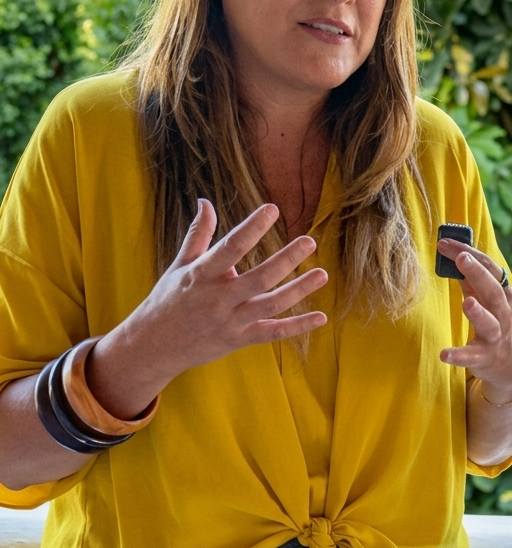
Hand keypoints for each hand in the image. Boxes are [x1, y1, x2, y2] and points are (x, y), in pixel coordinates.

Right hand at [114, 199, 327, 387]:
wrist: (153, 346)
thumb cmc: (168, 299)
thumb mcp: (180, 265)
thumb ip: (198, 234)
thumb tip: (205, 201)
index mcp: (201, 274)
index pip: (231, 247)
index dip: (252, 228)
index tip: (273, 208)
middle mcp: (218, 298)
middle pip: (259, 278)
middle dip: (285, 260)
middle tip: (309, 241)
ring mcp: (230, 321)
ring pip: (270, 305)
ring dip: (299, 290)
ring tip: (322, 273)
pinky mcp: (239, 339)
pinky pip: (273, 333)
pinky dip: (298, 326)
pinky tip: (321, 317)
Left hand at [437, 238, 511, 401]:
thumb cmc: (497, 324)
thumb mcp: (489, 300)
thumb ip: (471, 280)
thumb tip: (452, 255)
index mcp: (503, 294)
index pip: (489, 268)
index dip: (469, 253)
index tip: (445, 242)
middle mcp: (503, 313)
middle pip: (493, 291)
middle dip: (478, 274)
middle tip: (462, 258)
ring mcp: (496, 336)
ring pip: (490, 324)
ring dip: (478, 312)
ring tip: (467, 302)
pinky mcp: (485, 357)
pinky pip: (472, 356)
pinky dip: (459, 355)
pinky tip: (444, 354)